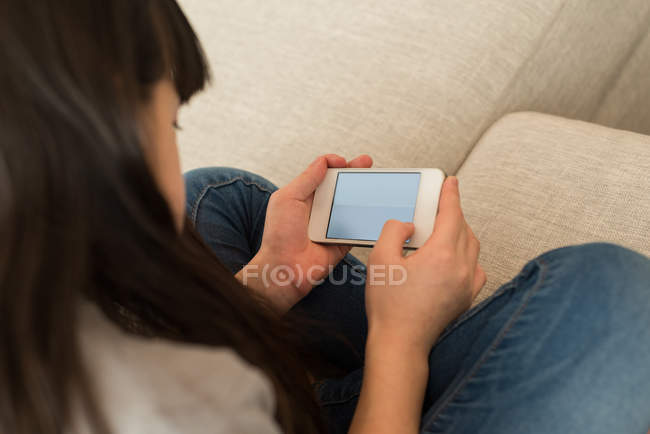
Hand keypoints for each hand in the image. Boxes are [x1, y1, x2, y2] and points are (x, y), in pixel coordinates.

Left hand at [237, 154, 372, 312]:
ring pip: (351, 203)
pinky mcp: (342, 239)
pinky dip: (367, 218)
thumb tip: (324, 161)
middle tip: (367, 164)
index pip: (323, 173)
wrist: (285, 269)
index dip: (335, 164)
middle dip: (355, 173)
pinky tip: (375, 207)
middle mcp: (318, 208)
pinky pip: (357, 226)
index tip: (344, 162)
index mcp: (304, 195)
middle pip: (341, 185)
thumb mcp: (287, 199)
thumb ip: (306, 179)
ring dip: (364, 193)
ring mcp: (331, 223)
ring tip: (376, 182)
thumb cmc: (279, 236)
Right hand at [365, 176, 485, 356]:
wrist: (400, 343)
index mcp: (442, 255)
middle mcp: (462, 268)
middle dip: (453, 213)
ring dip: (460, 232)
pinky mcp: (467, 298)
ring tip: (441, 230)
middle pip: (464, 228)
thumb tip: (408, 226)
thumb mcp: (379, 258)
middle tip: (437, 206)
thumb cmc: (388, 305)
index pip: (452, 214)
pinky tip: (452, 258)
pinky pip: (476, 267)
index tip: (451, 182)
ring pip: (472, 246)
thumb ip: (394, 231)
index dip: (450, 195)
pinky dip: (467, 255)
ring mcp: (468, 285)